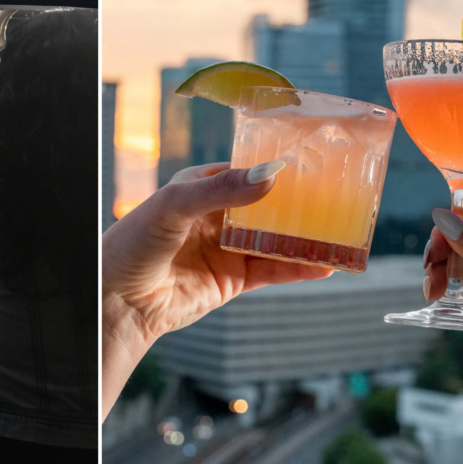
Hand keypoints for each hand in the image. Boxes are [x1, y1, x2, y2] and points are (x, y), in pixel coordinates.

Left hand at [103, 162, 333, 343]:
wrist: (118, 301)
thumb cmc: (134, 242)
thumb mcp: (175, 205)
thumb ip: (222, 189)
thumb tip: (270, 175)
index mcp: (202, 186)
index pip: (248, 170)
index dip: (279, 168)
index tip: (316, 162)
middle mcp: (218, 215)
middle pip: (269, 206)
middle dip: (302, 203)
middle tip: (342, 196)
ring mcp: (228, 248)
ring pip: (277, 240)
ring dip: (307, 238)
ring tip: (344, 233)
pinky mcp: (233, 280)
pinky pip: (273, 271)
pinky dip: (299, 268)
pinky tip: (325, 264)